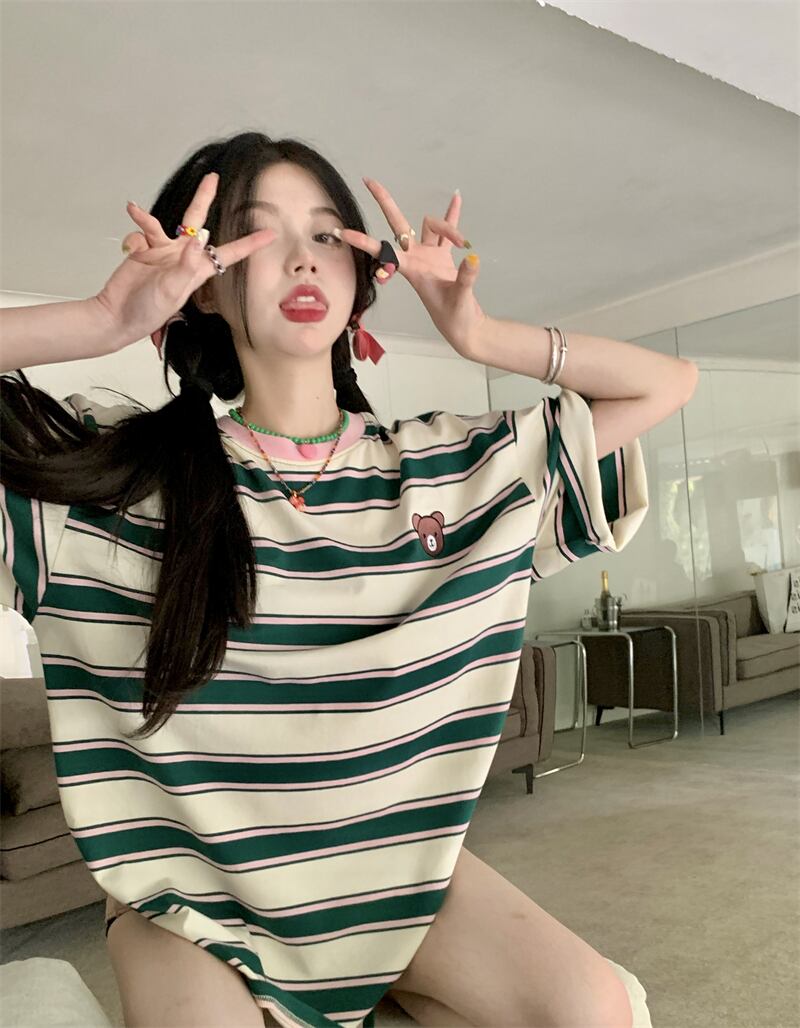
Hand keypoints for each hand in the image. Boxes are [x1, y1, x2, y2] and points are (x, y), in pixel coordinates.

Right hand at [93, 173, 276, 353]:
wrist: (117, 315)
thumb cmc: (146, 312)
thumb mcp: (172, 291)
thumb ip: (185, 265)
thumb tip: (199, 240)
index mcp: (198, 270)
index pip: (230, 254)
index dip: (250, 243)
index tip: (269, 234)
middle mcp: (182, 258)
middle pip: (196, 221)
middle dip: (203, 199)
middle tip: (211, 178)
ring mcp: (162, 253)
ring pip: (160, 224)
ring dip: (146, 218)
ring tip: (135, 211)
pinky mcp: (144, 251)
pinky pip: (141, 234)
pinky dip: (133, 237)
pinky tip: (129, 251)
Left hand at [339, 178, 487, 358]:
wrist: (463, 326)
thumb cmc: (455, 318)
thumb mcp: (460, 300)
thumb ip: (465, 279)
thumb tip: (473, 257)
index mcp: (412, 270)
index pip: (383, 252)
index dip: (364, 242)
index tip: (343, 232)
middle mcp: (416, 258)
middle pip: (398, 224)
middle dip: (385, 202)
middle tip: (369, 181)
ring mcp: (429, 255)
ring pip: (432, 226)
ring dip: (448, 225)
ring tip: (463, 242)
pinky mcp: (444, 257)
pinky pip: (447, 231)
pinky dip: (452, 216)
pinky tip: (456, 198)